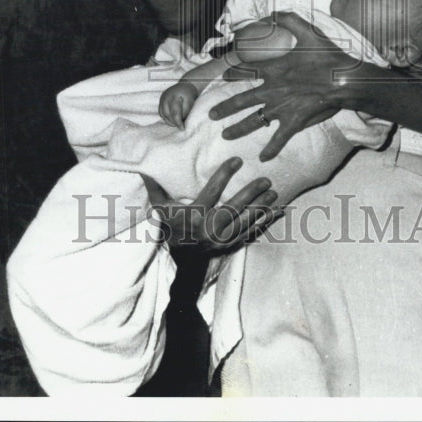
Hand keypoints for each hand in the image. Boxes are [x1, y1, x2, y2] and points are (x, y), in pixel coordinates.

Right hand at [142, 157, 278, 252]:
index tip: (237, 160)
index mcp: (193, 217)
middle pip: (234, 208)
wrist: (178, 261)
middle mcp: (209, 230)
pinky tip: (276, 213)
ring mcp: (221, 240)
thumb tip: (146, 167)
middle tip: (266, 179)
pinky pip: (250, 234)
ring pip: (245, 222)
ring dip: (261, 208)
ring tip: (274, 193)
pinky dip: (264, 223)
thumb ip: (155, 188)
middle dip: (251, 193)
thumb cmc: (170, 228)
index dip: (225, 174)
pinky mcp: (230, 246)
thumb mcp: (160, 208)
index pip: (212, 192)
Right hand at [159, 79, 197, 128]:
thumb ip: (185, 113)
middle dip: (174, 122)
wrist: (186, 85)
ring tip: (176, 124)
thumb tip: (181, 123)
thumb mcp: (191, 103)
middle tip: (180, 127)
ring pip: (163, 114)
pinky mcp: (161, 100)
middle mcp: (166, 97)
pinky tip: (172, 120)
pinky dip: (166, 117)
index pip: (175, 113)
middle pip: (167, 114)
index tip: (183, 128)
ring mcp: (162, 98)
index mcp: (174, 96)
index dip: (178, 122)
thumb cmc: (190, 94)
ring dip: (169, 121)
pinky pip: (161, 112)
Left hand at [208, 11, 364, 160]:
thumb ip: (287, 19)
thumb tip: (272, 13)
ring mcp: (281, 108)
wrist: (344, 80)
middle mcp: (272, 90)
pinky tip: (263, 158)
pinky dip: (271, 149)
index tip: (222, 76)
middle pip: (241, 101)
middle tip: (210, 115)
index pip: (245, 71)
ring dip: (238, 129)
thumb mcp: (307, 31)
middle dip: (224, 108)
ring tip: (225, 136)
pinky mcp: (294, 122)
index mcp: (273, 69)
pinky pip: (279, 138)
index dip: (232, 73)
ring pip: (253, 121)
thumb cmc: (328, 57)